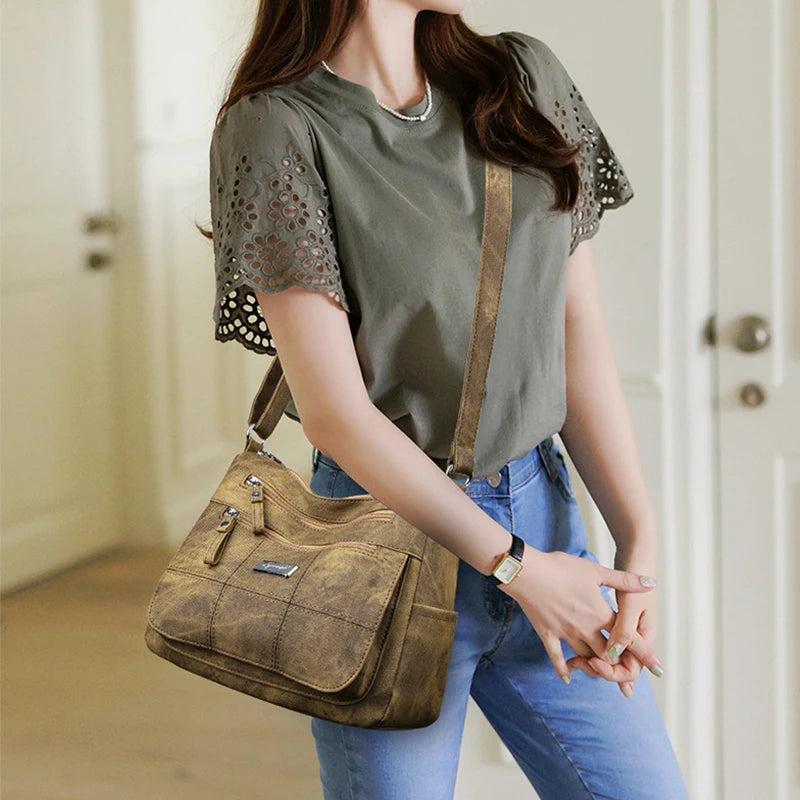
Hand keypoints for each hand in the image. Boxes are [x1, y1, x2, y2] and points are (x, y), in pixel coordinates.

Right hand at [498, 548, 657, 685]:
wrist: (527, 572)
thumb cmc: (561, 567)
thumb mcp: (595, 571)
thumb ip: (624, 580)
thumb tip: (650, 583)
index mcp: (599, 613)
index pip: (626, 636)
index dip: (642, 651)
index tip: (657, 667)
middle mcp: (585, 628)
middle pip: (608, 654)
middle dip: (619, 662)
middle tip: (628, 669)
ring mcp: (565, 633)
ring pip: (586, 657)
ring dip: (596, 665)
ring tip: (603, 669)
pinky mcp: (547, 634)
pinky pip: (557, 657)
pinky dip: (563, 669)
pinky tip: (568, 678)